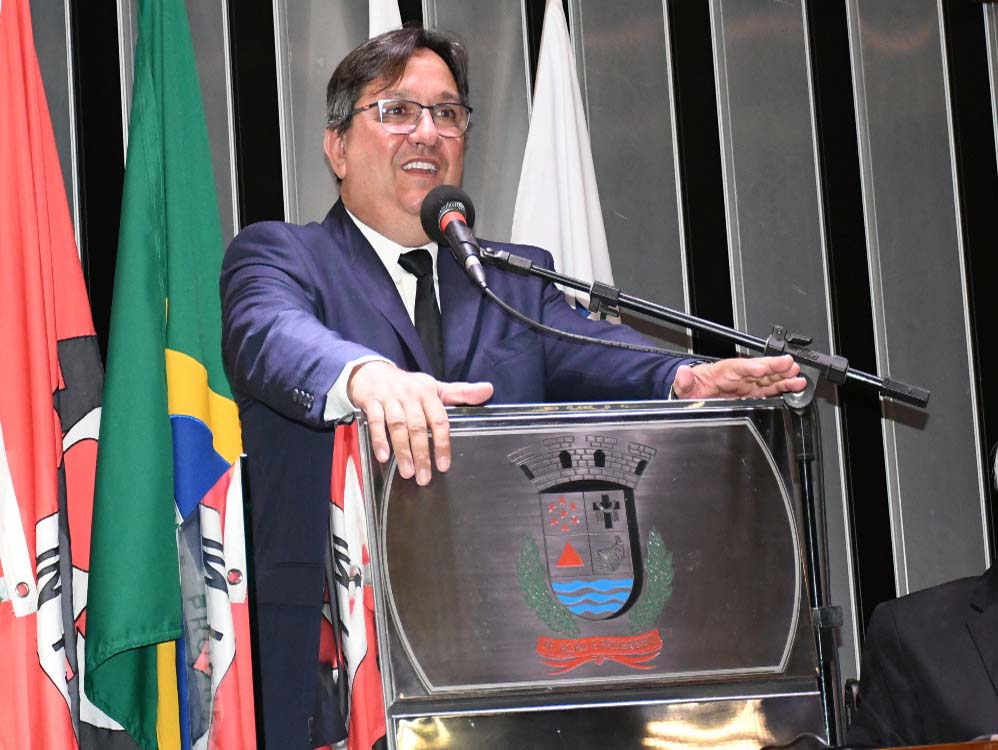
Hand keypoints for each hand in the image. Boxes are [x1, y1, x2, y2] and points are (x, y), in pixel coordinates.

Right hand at [347, 361, 493, 484]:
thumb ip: (461, 393)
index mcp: (429, 393)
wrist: (373, 372)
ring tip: (407, 472)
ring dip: (402, 451)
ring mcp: (390, 398)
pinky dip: (379, 439)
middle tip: (424, 477)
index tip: (443, 466)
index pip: (439, 420)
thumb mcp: (435, 387)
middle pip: (418, 427)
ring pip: (398, 426)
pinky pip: (375, 422)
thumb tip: (488, 390)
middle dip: (422, 454)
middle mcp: (410, 395)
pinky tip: (383, 457)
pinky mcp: (371, 402)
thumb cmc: (409, 385)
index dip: (442, 444)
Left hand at [671, 354, 806, 399]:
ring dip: (783, 376)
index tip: (759, 368)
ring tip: (797, 373)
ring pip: (767, 378)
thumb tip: (683, 373)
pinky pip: (770, 389)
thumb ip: (684, 381)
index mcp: (721, 372)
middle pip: (757, 369)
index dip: (748, 368)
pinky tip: (796, 385)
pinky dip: (783, 387)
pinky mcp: (753, 394)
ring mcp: (747, 385)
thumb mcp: (684, 387)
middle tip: (788, 364)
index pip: (736, 368)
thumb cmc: (693, 389)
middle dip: (773, 367)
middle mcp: (738, 377)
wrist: (696, 395)